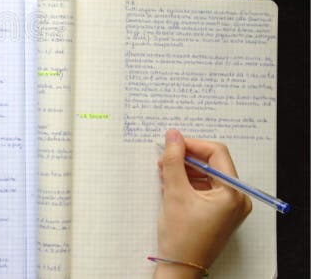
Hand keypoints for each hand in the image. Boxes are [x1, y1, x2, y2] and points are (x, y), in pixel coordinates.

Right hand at [153, 129, 251, 277]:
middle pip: (213, 163)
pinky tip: (171, 183)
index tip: (172, 143)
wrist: (181, 266)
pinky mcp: (220, 212)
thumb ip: (173, 161)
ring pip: (208, 175)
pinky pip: (206, 187)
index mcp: (233, 193)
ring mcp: (230, 206)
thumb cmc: (182, 237)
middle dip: (187, 158)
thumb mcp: (175, 193)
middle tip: (164, 158)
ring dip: (186, 170)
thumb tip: (173, 136)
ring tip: (164, 172)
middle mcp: (237, 198)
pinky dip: (189, 182)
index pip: (217, 153)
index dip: (193, 145)